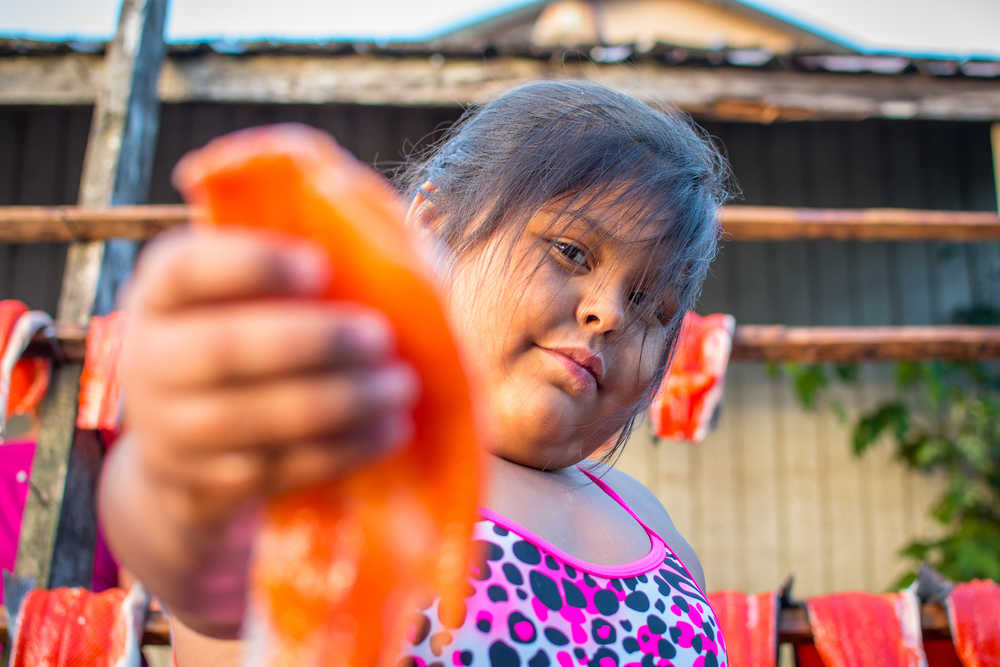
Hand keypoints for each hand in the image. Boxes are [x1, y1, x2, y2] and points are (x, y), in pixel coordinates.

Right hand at [118, 227, 418, 528]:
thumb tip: (350, 188)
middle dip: (314, 342)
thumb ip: (290, 237)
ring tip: (399, 386)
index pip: (188, 270)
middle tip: (381, 337)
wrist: (183, 451)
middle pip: (225, 350)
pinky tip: (389, 430)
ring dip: (339, 402)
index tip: (321, 266)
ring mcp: (172, 430)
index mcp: (159, 293)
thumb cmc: (241, 336)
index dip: (254, 264)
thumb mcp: (242, 287)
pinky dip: (341, 449)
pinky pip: (278, 468)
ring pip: (253, 419)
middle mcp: (149, 360)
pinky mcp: (208, 484)